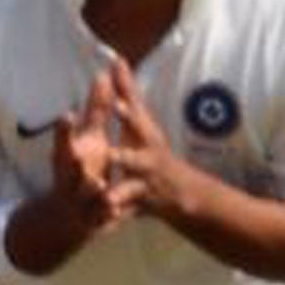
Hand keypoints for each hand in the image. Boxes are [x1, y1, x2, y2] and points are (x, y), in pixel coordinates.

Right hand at [48, 70, 143, 234]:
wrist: (70, 214)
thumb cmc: (83, 166)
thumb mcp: (90, 138)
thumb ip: (97, 110)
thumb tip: (103, 74)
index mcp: (67, 155)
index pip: (62, 139)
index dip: (64, 129)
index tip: (66, 115)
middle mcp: (68, 176)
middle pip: (67, 167)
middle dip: (72, 160)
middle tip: (77, 154)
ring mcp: (77, 199)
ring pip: (85, 194)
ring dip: (92, 189)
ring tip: (100, 184)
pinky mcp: (89, 219)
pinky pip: (98, 217)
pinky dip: (105, 215)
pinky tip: (116, 212)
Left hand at [102, 55, 187, 217]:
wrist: (179, 192)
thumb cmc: (153, 149)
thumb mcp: (142, 121)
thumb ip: (127, 91)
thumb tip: (117, 59)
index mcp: (145, 139)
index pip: (135, 123)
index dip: (126, 114)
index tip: (115, 104)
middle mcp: (146, 161)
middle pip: (134, 158)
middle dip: (123, 157)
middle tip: (111, 154)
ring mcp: (143, 185)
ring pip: (128, 190)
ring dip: (118, 193)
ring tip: (106, 196)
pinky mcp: (137, 206)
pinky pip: (125, 215)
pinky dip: (115, 220)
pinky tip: (104, 224)